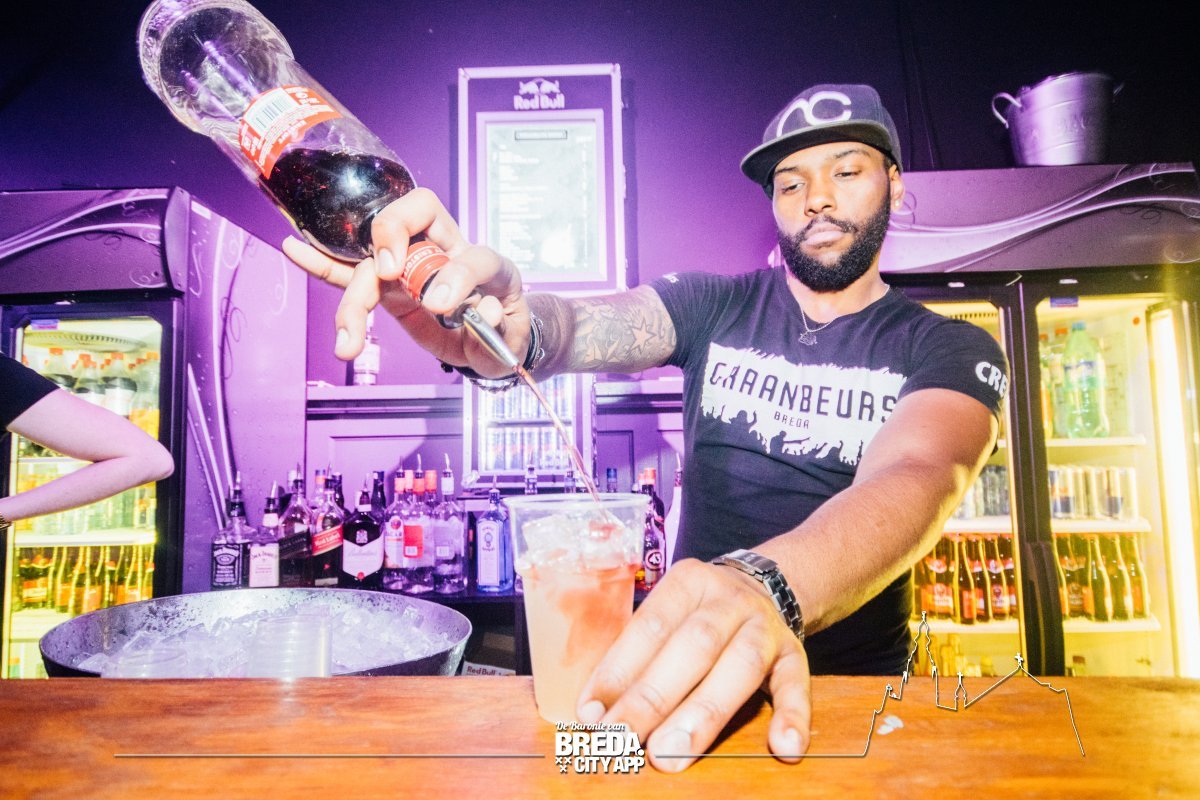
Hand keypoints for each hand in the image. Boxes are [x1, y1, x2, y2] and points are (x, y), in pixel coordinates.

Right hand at [282, 188, 531, 376]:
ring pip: (373, 263)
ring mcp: (411, 268)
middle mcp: (444, 253)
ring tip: (348, 339)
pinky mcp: (388, 290)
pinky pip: (352, 273)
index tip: (440, 302)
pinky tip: (294, 249)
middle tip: (387, 275)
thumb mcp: (513, 335)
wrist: (491, 344)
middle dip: (391, 240)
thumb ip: (497, 325)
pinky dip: (323, 264)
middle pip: (410, 225)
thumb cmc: (504, 329)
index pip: (472, 253)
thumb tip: (480, 309)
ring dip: (356, 296)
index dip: (456, 271)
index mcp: (484, 263)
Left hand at [578, 559, 811, 771]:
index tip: (590, 715)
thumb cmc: (697, 613)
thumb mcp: (669, 612)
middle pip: (692, 647)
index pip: (649, 626)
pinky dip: (794, 717)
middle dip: (652, 699)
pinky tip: (784, 748)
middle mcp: (730, 601)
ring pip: (741, 667)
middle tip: (621, 740)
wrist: (765, 586)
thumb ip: (639, 653)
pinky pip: (798, 685)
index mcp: (689, 583)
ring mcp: (766, 627)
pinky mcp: (796, 654)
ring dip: (703, 715)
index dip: (619, 671)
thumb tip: (594, 711)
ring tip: (671, 755)